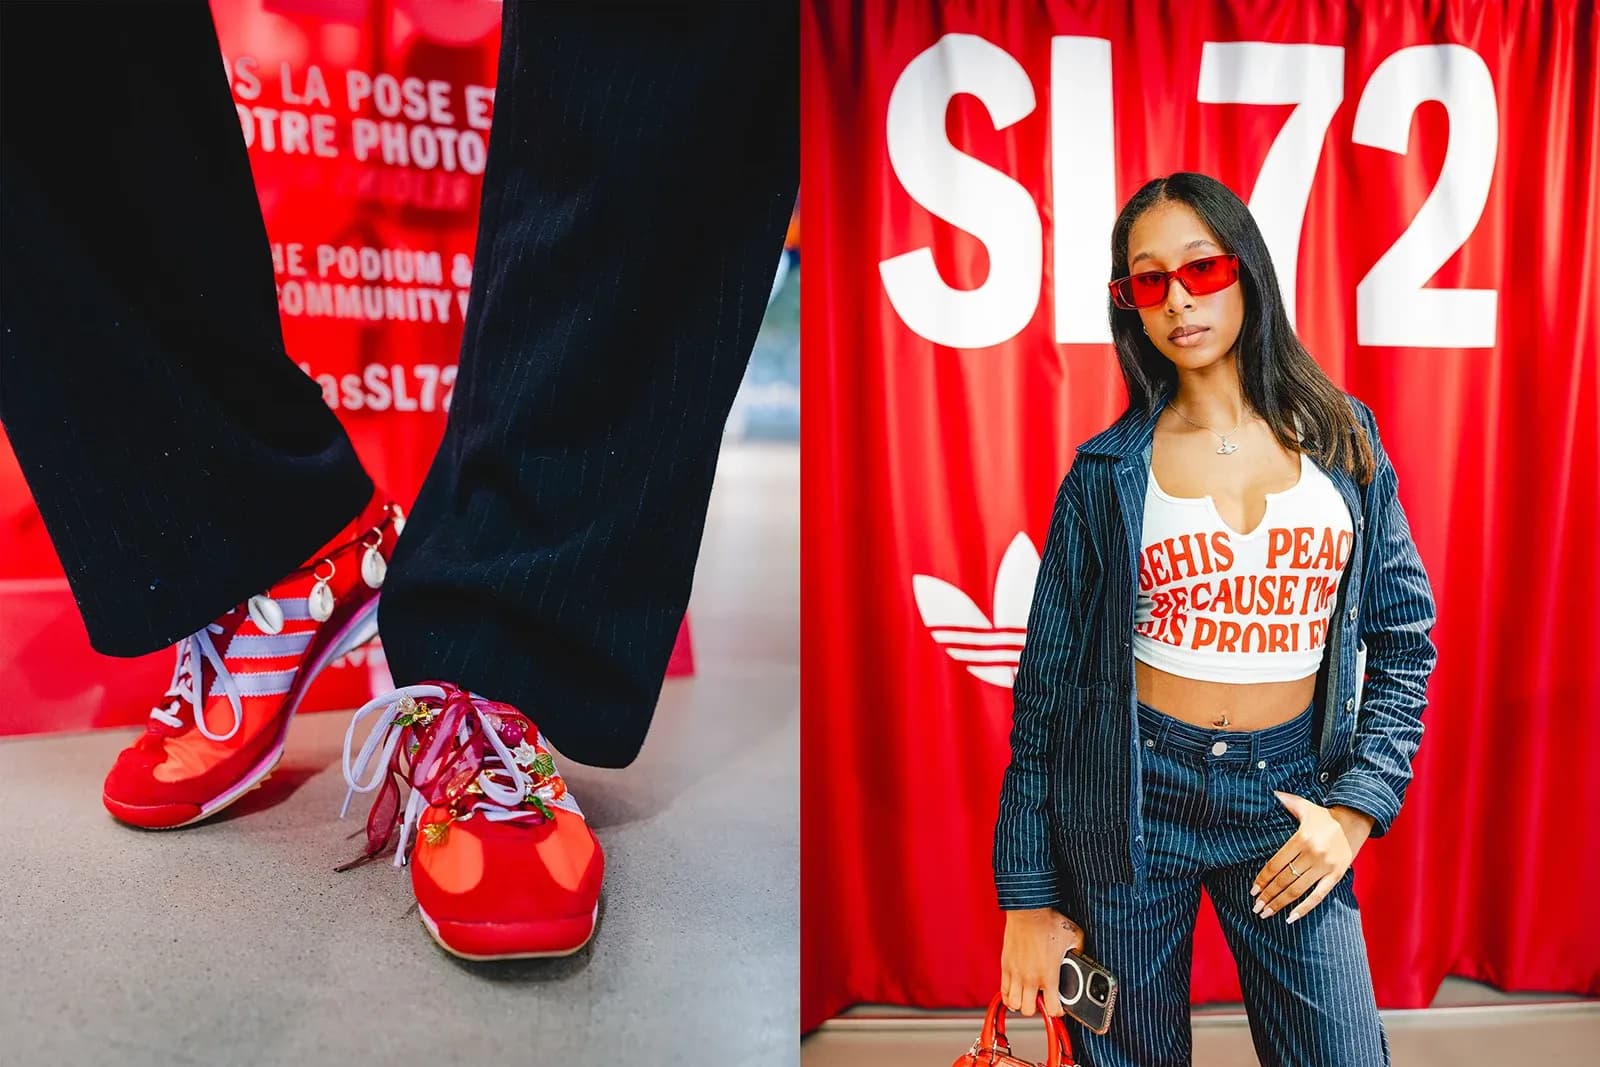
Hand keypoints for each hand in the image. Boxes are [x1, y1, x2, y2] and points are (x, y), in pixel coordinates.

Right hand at [1000, 908, 1084, 1017]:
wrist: (1028, 910)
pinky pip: (1002, 991)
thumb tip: (1082, 957)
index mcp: (1049, 975)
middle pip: (1029, 1010)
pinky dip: (1008, 995)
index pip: (1052, 1008)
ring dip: (1021, 1003)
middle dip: (1037, 1009)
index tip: (1059, 1006)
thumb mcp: (1074, 937)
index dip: (1058, 1011)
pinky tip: (1016, 991)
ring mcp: (1015, 973)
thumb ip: (1079, 952)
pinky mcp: (1006, 966)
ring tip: (1029, 996)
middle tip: (1043, 1000)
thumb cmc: (1049, 921)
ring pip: (1013, 1004)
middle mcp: (1030, 978)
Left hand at [1250, 794, 1372, 923]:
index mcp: (1301, 838)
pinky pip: (1318, 896)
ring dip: (1280, 903)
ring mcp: (1325, 867)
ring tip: (1265, 913)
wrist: (1356, 819)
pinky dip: (1304, 908)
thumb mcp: (1304, 806)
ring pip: (1298, 890)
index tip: (1252, 890)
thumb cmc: (1324, 815)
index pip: (1276, 863)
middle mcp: (1313, 854)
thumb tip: (1269, 792)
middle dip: (1268, 895)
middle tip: (1255, 907)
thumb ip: (1285, 801)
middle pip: (1284, 879)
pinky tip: (1290, 918)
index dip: (1263, 879)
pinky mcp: (1337, 875)